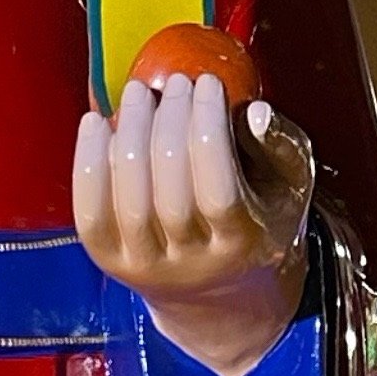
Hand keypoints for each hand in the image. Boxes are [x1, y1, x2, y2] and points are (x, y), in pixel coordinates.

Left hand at [71, 69, 311, 375]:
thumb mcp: (288, 184)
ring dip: (128, 136)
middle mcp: (191, 265)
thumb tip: (256, 111)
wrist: (217, 292)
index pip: (218, 191)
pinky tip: (96, 123)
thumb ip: (280, 145)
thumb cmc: (257, 216)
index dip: (208, 131)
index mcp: (242, 245)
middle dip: (169, 127)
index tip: (207, 83)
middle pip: (171, 195)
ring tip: (138, 93)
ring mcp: (146, 267)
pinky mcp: (110, 262)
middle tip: (173, 83)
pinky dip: (88, 165)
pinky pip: (90, 214)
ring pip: (128, 202)